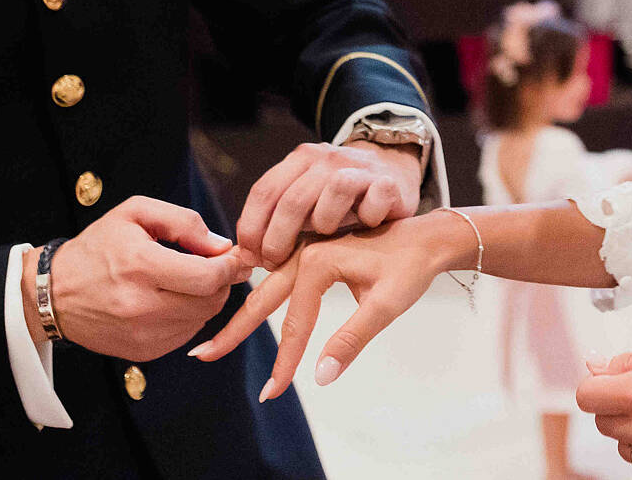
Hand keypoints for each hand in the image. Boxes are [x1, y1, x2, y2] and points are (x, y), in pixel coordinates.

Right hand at [26, 197, 252, 361]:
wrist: (53, 294)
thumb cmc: (97, 248)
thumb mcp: (135, 214)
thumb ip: (183, 222)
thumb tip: (221, 246)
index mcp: (140, 266)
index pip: (208, 276)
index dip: (230, 266)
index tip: (235, 256)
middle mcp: (141, 306)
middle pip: (211, 301)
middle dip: (222, 282)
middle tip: (216, 266)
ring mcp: (142, 334)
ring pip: (202, 319)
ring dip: (206, 299)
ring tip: (189, 280)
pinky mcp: (142, 352)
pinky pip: (186, 335)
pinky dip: (189, 317)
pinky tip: (172, 300)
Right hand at [189, 209, 469, 391]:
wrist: (428, 237)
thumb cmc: (411, 268)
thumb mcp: (387, 305)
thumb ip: (352, 339)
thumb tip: (321, 377)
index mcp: (320, 261)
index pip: (295, 322)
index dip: (284, 361)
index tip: (271, 393)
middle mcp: (306, 251)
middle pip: (263, 299)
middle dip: (234, 331)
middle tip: (203, 355)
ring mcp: (306, 249)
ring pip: (266, 288)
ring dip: (243, 315)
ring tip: (217, 341)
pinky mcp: (312, 252)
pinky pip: (277, 278)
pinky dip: (259, 298)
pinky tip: (247, 314)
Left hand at [235, 141, 423, 268]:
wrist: (391, 169)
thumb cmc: (341, 199)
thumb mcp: (306, 201)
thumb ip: (277, 220)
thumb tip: (244, 255)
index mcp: (301, 160)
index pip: (264, 191)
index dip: (251, 227)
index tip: (249, 256)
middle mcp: (327, 159)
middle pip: (293, 198)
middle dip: (277, 238)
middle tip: (274, 263)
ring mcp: (359, 167)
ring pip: (334, 190)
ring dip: (324, 223)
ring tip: (325, 239)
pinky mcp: (388, 181)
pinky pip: (376, 196)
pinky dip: (368, 215)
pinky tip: (365, 226)